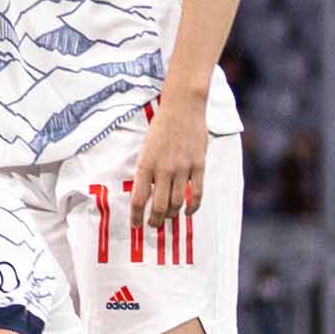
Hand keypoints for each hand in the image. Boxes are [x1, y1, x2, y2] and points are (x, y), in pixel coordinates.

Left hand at [131, 97, 206, 233]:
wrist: (182, 108)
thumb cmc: (161, 128)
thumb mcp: (145, 148)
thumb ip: (145, 171)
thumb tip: (144, 194)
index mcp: (146, 164)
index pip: (138, 199)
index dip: (136, 216)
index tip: (136, 225)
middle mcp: (163, 169)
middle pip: (159, 206)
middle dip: (154, 221)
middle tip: (152, 225)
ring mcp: (183, 168)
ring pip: (177, 203)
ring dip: (171, 215)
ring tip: (168, 218)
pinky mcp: (199, 166)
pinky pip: (196, 194)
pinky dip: (192, 208)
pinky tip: (187, 212)